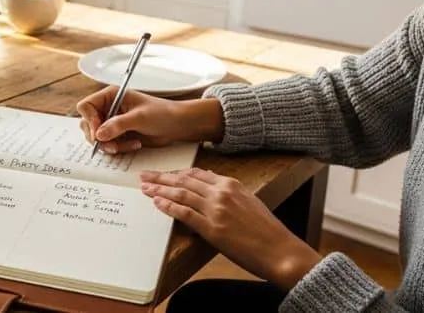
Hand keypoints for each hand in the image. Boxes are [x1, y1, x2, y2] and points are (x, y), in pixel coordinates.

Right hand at [76, 86, 224, 153]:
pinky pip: (109, 145)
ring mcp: (112, 122)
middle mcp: (108, 108)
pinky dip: (119, 148)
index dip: (89, 120)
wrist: (177, 125)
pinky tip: (134, 144)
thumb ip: (117, 125)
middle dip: (99, 138)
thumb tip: (98, 134)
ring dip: (110, 145)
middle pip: (87, 125)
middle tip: (113, 146)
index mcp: (110, 96)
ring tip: (128, 145)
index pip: (86, 106)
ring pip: (97, 138)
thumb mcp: (139, 117)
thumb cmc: (162, 113)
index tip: (99, 133)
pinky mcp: (118, 134)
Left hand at [139, 167, 322, 290]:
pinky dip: (168, 206)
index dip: (176, 172)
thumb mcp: (249, 200)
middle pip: (184, 180)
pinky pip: (184, 213)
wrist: (279, 250)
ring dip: (159, 189)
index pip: (196, 173)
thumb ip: (229, 190)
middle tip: (144, 176)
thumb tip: (209, 178)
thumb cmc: (267, 230)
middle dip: (161, 177)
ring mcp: (216, 209)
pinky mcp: (212, 228)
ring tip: (144, 188)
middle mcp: (222, 193)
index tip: (163, 173)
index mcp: (231, 184)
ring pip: (181, 193)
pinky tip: (157, 203)